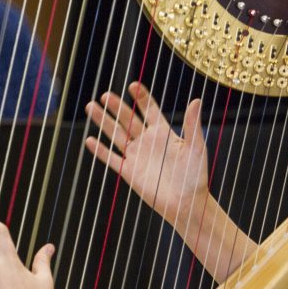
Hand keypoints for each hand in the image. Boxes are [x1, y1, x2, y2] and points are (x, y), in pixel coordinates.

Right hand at [84, 81, 209, 226]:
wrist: (187, 203)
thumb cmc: (196, 175)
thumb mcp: (196, 147)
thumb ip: (193, 124)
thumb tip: (196, 100)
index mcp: (163, 132)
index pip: (149, 109)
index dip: (141, 97)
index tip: (133, 85)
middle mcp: (147, 141)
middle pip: (128, 119)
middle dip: (117, 107)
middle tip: (106, 95)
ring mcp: (137, 156)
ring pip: (116, 134)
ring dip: (104, 121)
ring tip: (91, 107)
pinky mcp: (129, 172)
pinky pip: (112, 159)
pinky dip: (101, 151)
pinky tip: (91, 140)